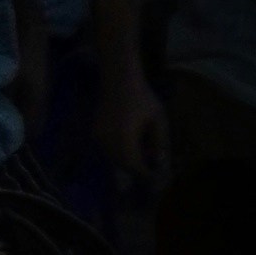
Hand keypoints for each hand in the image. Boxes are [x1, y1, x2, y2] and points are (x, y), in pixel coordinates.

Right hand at [95, 58, 168, 193]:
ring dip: (126, 162)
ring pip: (113, 159)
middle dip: (135, 169)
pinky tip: (130, 147)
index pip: (134, 165)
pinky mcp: (95, 132)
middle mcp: (108, 140)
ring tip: (141, 158)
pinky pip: (107, 150)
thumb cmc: (142, 97)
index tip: (155, 176)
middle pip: (122, 165)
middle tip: (150, 170)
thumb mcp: (158, 118)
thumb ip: (160, 141)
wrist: (119, 79)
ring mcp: (99, 136)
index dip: (145, 173)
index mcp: (124, 138)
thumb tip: (159, 160)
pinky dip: (118, 153)